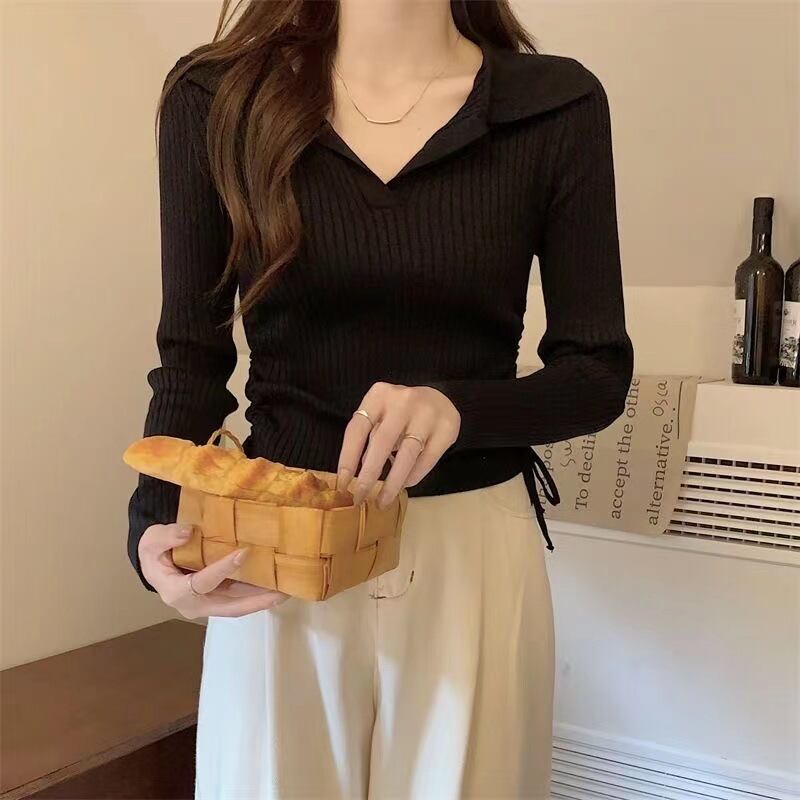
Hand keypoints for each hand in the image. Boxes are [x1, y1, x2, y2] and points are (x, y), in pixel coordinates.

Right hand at [139, 522, 288, 617]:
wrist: (157, 564)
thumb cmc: (155, 554)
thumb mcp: (151, 541)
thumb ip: (166, 537)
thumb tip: (188, 532)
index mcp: (176, 592)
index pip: (202, 583)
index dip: (223, 570)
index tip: (243, 553)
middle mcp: (196, 605)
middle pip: (229, 607)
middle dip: (257, 601)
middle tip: (282, 592)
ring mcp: (209, 604)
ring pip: (239, 606)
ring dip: (263, 600)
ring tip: (288, 590)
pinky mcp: (219, 598)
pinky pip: (241, 599)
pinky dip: (259, 593)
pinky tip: (278, 584)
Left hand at [336, 382, 460, 507]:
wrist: (440, 398)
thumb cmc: (401, 412)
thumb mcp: (381, 415)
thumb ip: (369, 437)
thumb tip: (357, 473)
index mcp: (379, 395)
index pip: (357, 429)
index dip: (347, 458)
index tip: (342, 484)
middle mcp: (402, 401)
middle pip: (382, 442)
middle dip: (369, 475)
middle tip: (360, 499)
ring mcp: (427, 413)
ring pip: (407, 454)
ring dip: (393, 482)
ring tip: (383, 501)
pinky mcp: (447, 427)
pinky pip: (427, 458)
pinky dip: (414, 475)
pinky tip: (406, 484)